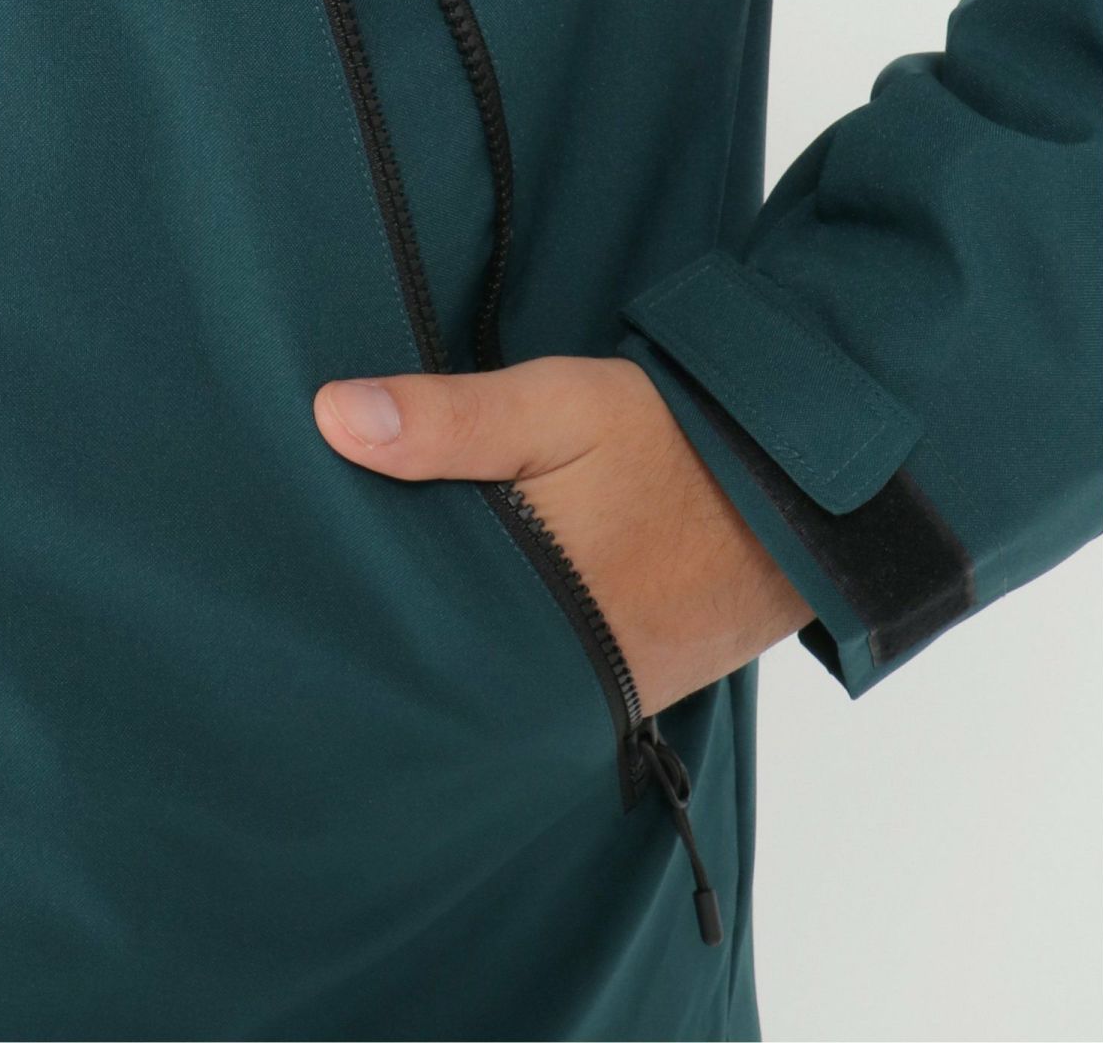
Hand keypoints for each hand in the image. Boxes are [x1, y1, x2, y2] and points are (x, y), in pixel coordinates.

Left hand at [313, 357, 813, 715]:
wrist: (804, 498)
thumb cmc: (678, 446)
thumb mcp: (560, 407)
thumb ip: (450, 419)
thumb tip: (330, 416)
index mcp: (521, 621)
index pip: (399, 633)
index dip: (348, 599)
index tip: (298, 563)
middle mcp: (554, 682)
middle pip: (438, 664)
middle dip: (393, 625)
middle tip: (331, 577)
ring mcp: (598, 696)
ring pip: (489, 674)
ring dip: (454, 633)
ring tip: (399, 587)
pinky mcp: (631, 688)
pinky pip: (542, 676)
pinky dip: (511, 642)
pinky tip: (487, 601)